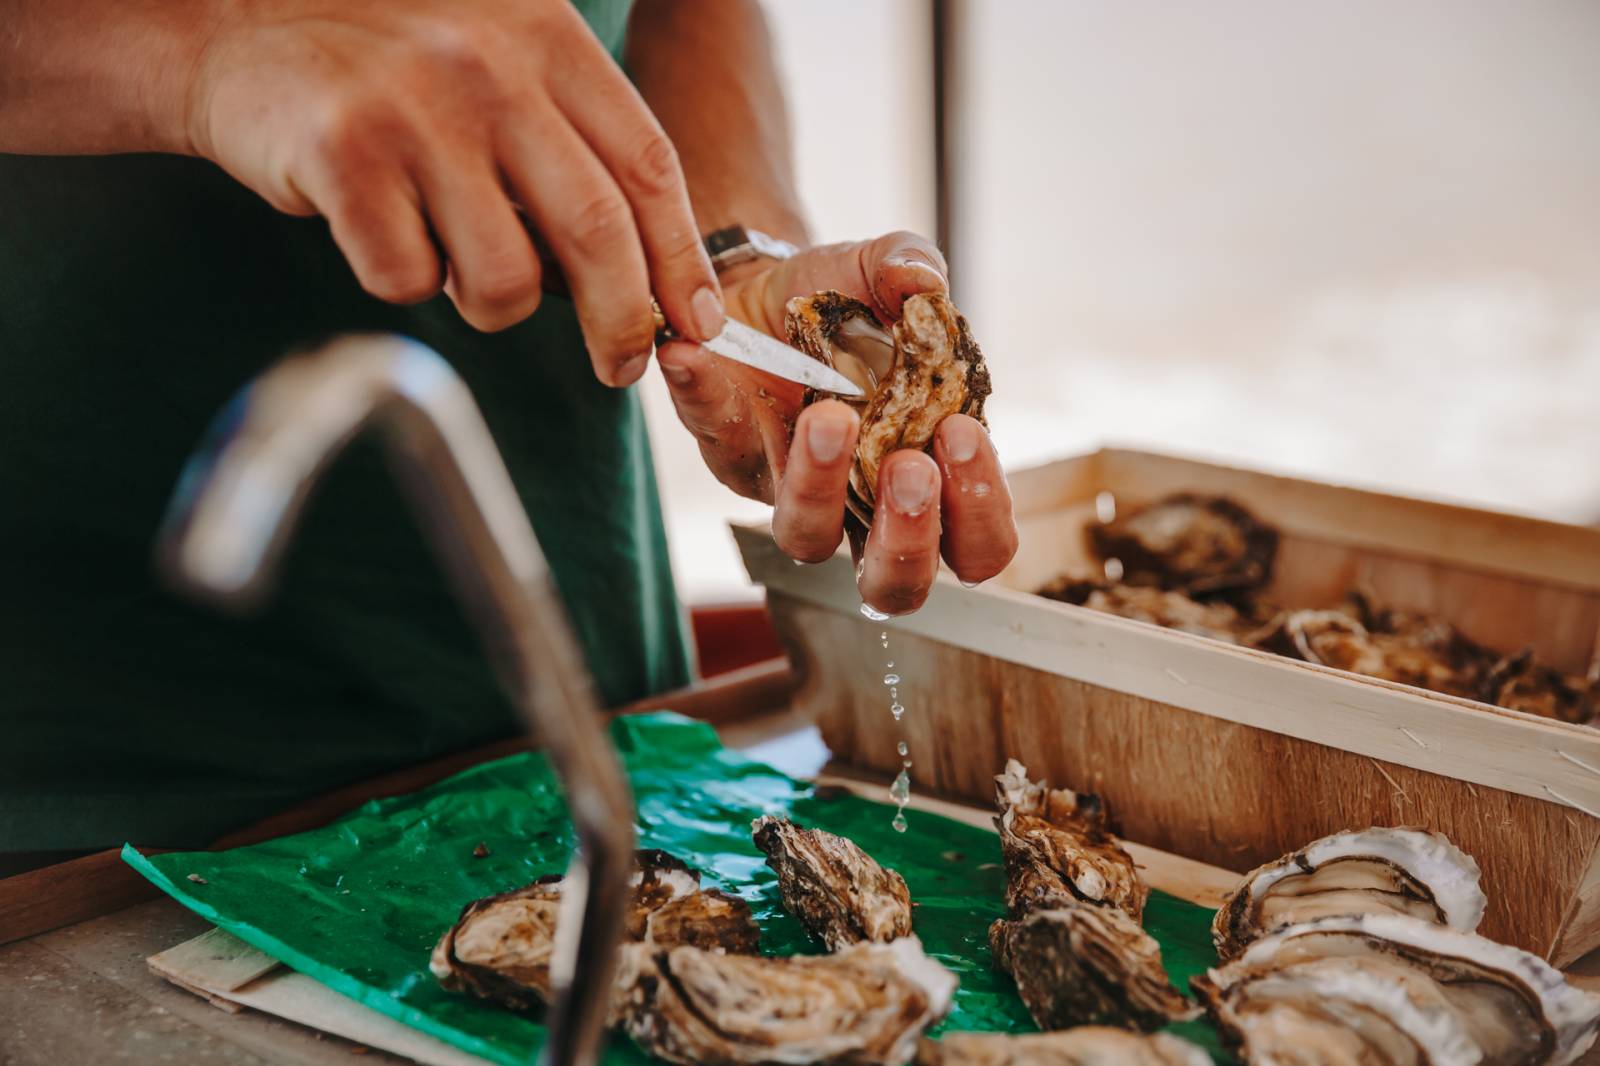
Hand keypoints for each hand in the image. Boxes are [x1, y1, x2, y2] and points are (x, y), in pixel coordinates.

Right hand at [184, 0, 722, 383]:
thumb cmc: (388, 70)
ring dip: (488, 303)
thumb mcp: (497, 63)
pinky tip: (379, 230)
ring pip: (502, 277)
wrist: (234, 28)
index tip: (696, 320)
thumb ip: (570, 145)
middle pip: (595, 232)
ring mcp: (414, 109)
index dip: (679, 257)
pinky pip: (409, 278)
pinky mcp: (343, 155)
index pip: (647, 165)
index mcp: (545, 39)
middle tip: (618, 366)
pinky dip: (404, 280)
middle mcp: (489, 65)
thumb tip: (651, 276)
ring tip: (453, 259)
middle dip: (619, 322)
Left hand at [657, 232, 1018, 614]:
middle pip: (895, 582)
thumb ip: (911, 268)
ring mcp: (792, 491)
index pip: (975, 544)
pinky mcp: (729, 452)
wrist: (766, 281)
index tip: (964, 435)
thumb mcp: (885, 270)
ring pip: (805, 537)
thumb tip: (921, 283)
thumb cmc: (849, 300)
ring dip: (818, 485)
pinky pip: (718, 438)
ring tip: (828, 417)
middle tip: (909, 469)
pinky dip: (704, 395)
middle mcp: (863, 506)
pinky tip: (694, 353)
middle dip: (908, 536)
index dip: (979, 511)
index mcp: (930, 478)